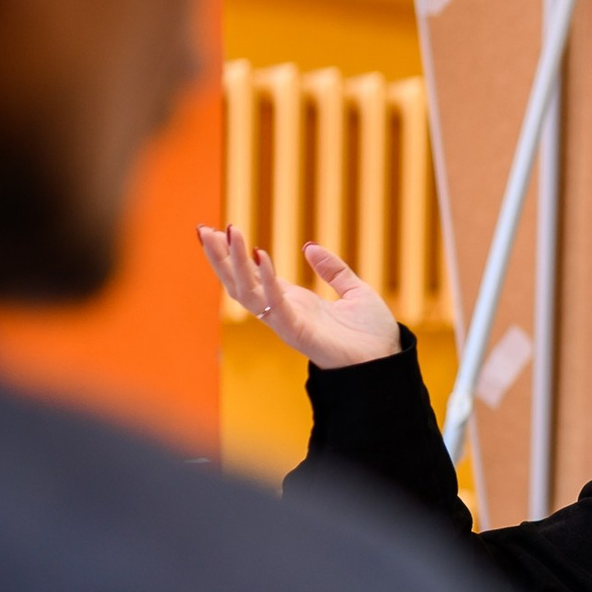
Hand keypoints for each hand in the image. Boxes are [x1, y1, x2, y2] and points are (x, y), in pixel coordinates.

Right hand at [197, 225, 402, 369]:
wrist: (387, 361)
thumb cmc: (372, 334)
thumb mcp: (354, 291)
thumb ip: (333, 270)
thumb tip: (309, 247)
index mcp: (294, 302)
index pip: (254, 276)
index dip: (235, 255)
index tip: (220, 230)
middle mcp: (284, 312)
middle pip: (241, 283)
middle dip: (221, 257)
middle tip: (204, 229)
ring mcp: (287, 322)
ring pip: (248, 293)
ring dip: (235, 263)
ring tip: (227, 233)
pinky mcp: (298, 332)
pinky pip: (275, 305)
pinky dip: (266, 280)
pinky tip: (260, 255)